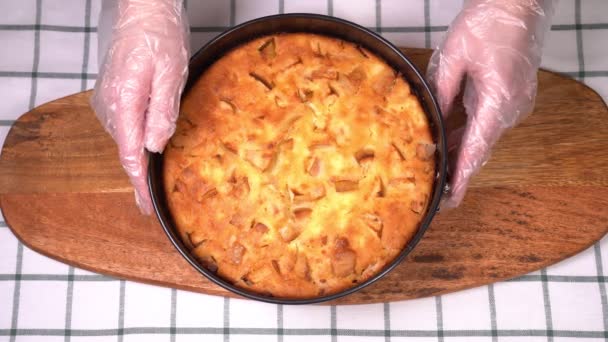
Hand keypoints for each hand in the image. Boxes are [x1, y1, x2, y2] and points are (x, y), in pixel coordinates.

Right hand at [91, 0, 188, 213]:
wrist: (141, 9)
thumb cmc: (158, 34)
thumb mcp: (170, 72)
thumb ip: (162, 111)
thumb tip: (155, 145)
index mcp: (124, 102)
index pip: (131, 154)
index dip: (140, 184)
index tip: (146, 206)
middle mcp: (109, 106)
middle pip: (126, 151)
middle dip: (140, 178)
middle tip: (153, 203)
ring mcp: (108, 100)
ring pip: (126, 139)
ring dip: (139, 160)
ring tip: (152, 183)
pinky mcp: (112, 95)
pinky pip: (125, 126)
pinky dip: (136, 141)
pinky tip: (148, 150)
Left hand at [427, 0, 553, 207]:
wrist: (518, 3)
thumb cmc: (489, 21)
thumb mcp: (453, 56)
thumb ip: (441, 91)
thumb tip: (431, 119)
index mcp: (498, 100)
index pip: (477, 149)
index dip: (461, 176)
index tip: (451, 198)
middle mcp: (512, 107)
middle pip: (480, 147)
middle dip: (456, 167)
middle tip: (434, 186)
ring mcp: (515, 103)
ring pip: (483, 135)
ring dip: (460, 148)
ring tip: (434, 163)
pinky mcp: (512, 96)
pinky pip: (487, 121)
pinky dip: (468, 131)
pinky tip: (448, 137)